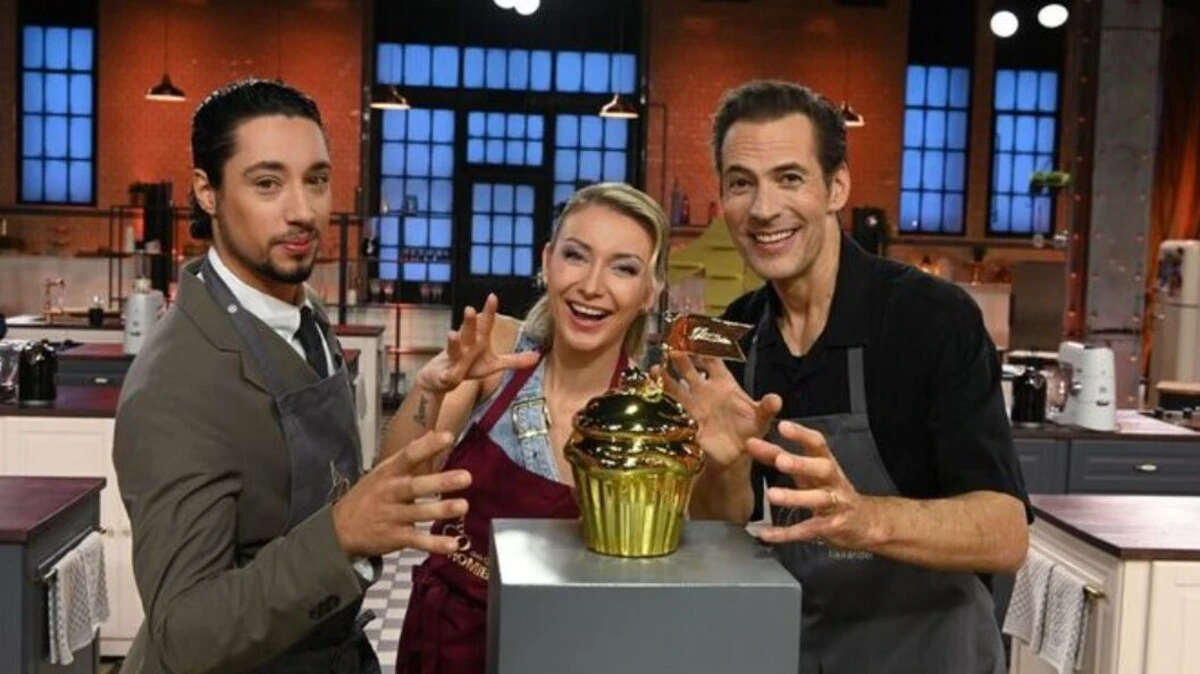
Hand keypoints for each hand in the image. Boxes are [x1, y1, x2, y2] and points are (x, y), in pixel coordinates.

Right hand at [332, 430, 471, 556]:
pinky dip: (435, 544)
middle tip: (466, 477)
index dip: (428, 446)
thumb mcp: (383, 471)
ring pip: (419, 513)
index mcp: (388, 473)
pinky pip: (418, 541)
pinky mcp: (396, 537)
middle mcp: (391, 493)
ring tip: (463, 506)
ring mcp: (393, 516)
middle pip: (416, 486)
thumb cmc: (368, 496)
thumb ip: (410, 455)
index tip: (448, 437)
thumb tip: (434, 433)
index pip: (408, 456)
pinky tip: (453, 545)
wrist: (339, 529)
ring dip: (441, 510)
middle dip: (440, 481)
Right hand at [416, 294, 538, 393]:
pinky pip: (448, 375)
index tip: (492, 296)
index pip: (485, 324)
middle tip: (471, 309)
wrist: (440, 378)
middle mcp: (465, 346)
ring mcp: (454, 360)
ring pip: (454, 350)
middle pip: (468, 332)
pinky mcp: (446, 375)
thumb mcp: (494, 364)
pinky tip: (448, 375)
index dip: (489, 311)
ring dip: (453, 342)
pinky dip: (447, 375)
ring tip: (452, 334)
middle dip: (469, 322)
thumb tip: (537, 356)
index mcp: (478, 341)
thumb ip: (514, 360)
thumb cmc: (469, 366)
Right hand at [655, 351, 781, 467]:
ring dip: (667, 377)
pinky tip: (653, 393)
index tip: (694, 332)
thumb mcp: (761, 418)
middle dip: (681, 356)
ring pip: (677, 386)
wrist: (737, 455)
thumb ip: (766, 407)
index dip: (704, 346)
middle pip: (690, 368)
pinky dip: (664, 399)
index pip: (713, 359)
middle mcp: (706, 389)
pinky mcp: (688, 420)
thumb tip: (776, 400)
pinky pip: (673, 407)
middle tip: (671, 345)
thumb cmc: (750, 431)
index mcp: (725, 383)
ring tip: (656, 367)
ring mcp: (695, 404)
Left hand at [747, 421, 882, 549]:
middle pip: (822, 468)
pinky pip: (806, 530)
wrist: (866, 523)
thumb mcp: (810, 473)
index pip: (817, 444)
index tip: (782, 426)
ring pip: (817, 499)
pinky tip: (766, 533)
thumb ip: (782, 458)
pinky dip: (785, 533)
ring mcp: (834, 505)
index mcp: (826, 464)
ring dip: (795, 497)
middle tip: (780, 460)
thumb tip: (752, 444)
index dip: (802, 434)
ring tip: (772, 495)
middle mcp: (833, 482)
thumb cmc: (830, 491)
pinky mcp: (830, 528)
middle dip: (802, 464)